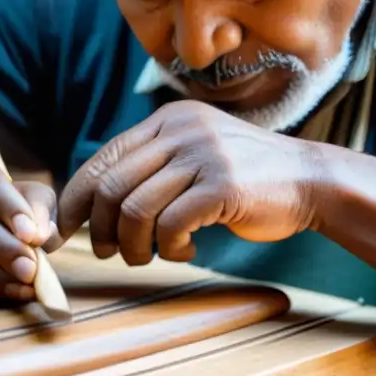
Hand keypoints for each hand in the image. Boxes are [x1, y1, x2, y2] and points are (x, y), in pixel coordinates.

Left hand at [57, 101, 322, 264]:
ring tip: (148, 256)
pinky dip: (170, 247)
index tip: (65, 230)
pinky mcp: (222, 184)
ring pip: (136, 208)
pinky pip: (171, 225)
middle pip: (112, 186)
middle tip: (109, 253)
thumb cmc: (245, 178)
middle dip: (101, 229)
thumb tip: (93, 201)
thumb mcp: (195, 154)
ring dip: (133, 245)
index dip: (76, 198)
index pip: (103, 158)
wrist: (310, 180)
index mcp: (168, 119)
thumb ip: (152, 166)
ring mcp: (203, 155)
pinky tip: (185, 250)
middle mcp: (181, 130)